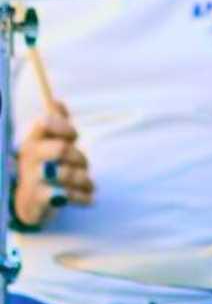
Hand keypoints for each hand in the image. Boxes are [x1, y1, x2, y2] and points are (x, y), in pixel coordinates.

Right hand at [15, 104, 92, 226]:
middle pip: (61, 149)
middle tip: (84, 165)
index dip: (64, 127)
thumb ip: (57, 122)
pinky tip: (89, 197)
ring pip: (65, 174)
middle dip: (79, 157)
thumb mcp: (50, 143)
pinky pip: (65, 195)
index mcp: (33, 139)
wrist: (29, 202)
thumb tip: (56, 101)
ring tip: (89, 183)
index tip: (74, 136)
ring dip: (84, 179)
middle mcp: (29, 156)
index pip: (45, 122)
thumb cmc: (46, 165)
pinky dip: (82, 196)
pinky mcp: (37, 198)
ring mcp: (31, 178)